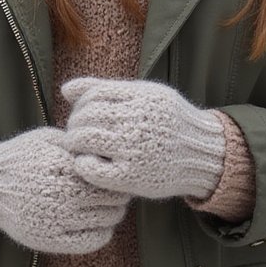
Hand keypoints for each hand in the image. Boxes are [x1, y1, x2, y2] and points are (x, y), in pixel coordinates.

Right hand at [0, 126, 128, 253]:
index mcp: (57, 166)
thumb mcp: (47, 139)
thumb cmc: (23, 158)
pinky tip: (102, 224)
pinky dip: (103, 233)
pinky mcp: (47, 240)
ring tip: (112, 206)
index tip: (117, 173)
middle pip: (108, 198)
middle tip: (121, 191)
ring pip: (104, 220)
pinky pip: (89, 242)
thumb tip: (109, 152)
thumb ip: (77, 145)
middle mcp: (55, 195)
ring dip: (114, 213)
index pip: (102, 174)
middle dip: (118, 194)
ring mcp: (51, 220)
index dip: (115, 175)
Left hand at [61, 77, 225, 201]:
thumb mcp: (145, 95)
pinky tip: (85, 163)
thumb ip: (106, 89)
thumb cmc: (167, 121)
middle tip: (75, 132)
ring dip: (74, 142)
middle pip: (87, 116)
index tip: (82, 113)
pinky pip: (94, 170)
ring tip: (78, 146)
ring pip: (86, 139)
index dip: (81, 103)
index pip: (94, 95)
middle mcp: (138, 122)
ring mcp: (135, 150)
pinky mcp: (133, 176)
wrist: (200, 153)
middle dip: (74, 123)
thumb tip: (65, 89)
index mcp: (142, 99)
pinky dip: (83, 164)